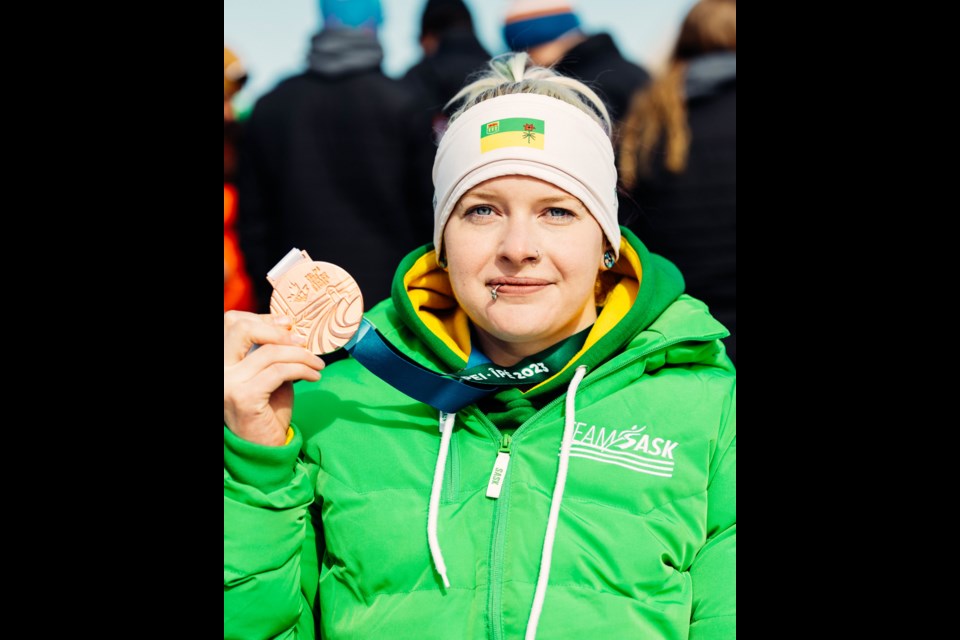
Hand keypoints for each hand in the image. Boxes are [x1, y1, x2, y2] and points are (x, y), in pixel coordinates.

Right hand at [224, 311, 324, 445]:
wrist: (263, 448)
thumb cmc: (267, 411)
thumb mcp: (268, 375)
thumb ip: (271, 353)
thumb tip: (290, 329)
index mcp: (222, 361)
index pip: (233, 324)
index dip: (262, 318)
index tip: (289, 323)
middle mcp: (219, 370)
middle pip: (241, 328)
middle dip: (277, 330)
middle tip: (303, 341)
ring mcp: (227, 383)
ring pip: (270, 352)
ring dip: (301, 355)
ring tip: (318, 364)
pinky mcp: (244, 396)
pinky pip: (279, 372)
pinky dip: (301, 370)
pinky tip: (314, 376)